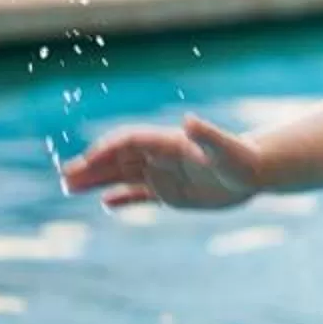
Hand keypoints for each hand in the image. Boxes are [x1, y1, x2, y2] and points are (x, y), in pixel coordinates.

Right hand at [60, 115, 265, 209]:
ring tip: (70, 187)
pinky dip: (122, 198)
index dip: (107, 149)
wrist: (256, 172)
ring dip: (97, 180)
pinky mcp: (170, 193)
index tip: (88, 160)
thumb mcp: (225, 148)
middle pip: (118, 159)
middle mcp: (160, 157)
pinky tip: (106, 203)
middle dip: (92, 167)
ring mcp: (163, 174)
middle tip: (65, 177)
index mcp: (168, 143)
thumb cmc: (242, 158)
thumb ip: (207, 135)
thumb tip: (190, 120)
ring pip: (122, 176)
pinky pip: (140, 194)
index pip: (129, 142)